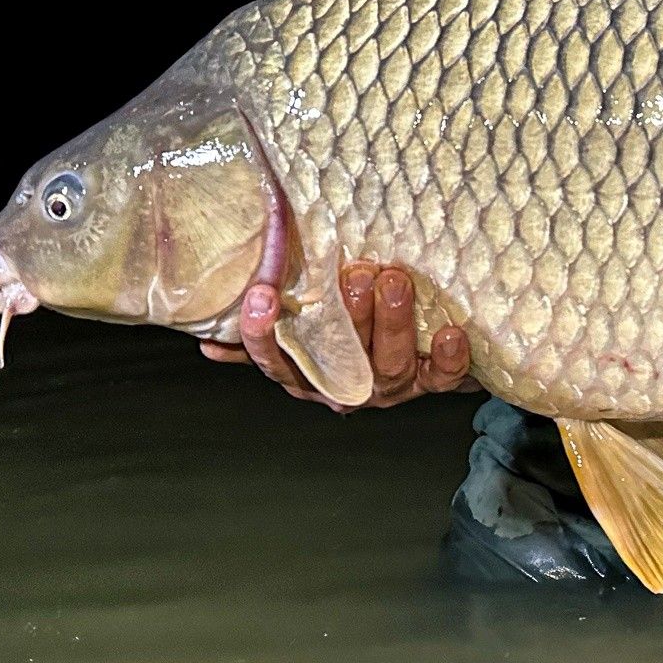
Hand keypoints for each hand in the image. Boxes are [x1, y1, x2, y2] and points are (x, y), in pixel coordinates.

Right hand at [199, 263, 480, 412]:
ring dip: (391, 323)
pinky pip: (442, 378)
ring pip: (389, 366)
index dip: (263, 334)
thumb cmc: (356, 333)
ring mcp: (390, 388)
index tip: (260, 293)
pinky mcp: (433, 385)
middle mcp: (347, 387)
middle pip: (340, 361)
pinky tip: (452, 332)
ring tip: (393, 279)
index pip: (276, 361)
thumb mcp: (310, 333)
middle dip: (346, 317)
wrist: (428, 356)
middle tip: (354, 273)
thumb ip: (272, 331)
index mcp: (309, 374)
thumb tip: (209, 335)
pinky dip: (448, 358)